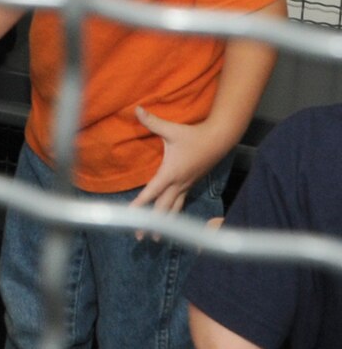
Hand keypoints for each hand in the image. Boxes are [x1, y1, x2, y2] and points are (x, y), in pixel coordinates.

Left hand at [129, 105, 236, 236]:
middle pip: (163, 208)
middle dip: (150, 223)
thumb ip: (152, 121)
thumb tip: (137, 109)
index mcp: (171, 173)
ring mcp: (186, 185)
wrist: (220, 139)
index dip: (139, 204)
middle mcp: (178, 183)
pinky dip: (174, 214)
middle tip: (138, 237)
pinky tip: (170, 220)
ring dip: (164, 223)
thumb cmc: (194, 135)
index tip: (129, 216)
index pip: (152, 192)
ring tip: (155, 239)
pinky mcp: (191, 184)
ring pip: (174, 209)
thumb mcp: (172, 129)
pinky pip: (181, 203)